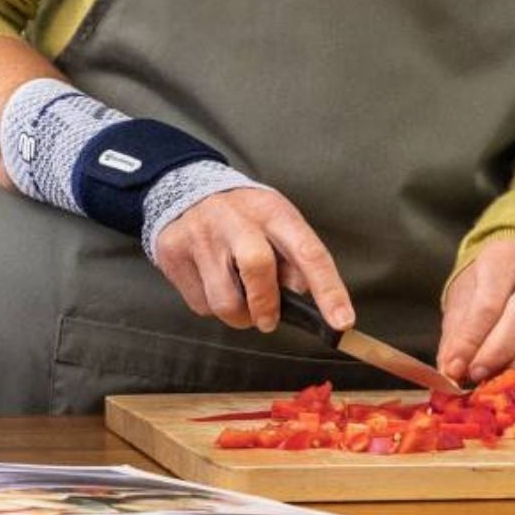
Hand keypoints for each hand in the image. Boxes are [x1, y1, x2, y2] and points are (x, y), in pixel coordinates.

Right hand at [151, 188, 354, 332]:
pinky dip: (213, 307)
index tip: (342, 322)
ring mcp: (200, 236)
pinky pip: (200, 304)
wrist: (184, 192)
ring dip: (239, 316)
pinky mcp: (173, 253)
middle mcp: (235, 220)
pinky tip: (214, 286)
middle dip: (266, 305)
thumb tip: (302, 295)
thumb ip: (294, 257)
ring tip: (240, 303)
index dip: (328, 290)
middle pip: (257, 268)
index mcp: (272, 212)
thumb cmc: (244, 218)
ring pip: (224, 300)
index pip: (307, 252)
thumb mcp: (277, 223)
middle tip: (268, 320)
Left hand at [435, 237, 514, 383]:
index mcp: (505, 256)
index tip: (456, 367)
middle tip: (478, 374)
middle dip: (499, 351)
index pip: (489, 302)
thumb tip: (451, 371)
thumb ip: (456, 336)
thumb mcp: (462, 301)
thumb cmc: (487, 286)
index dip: (472, 340)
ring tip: (504, 376)